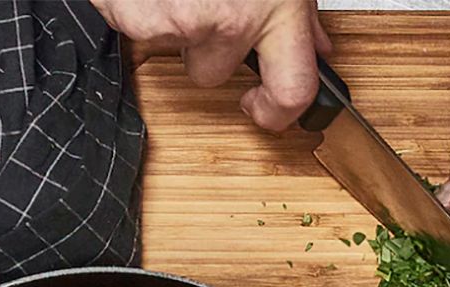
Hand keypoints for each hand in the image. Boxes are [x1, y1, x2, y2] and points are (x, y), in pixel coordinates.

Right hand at [91, 0, 330, 129]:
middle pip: (211, 72)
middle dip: (202, 43)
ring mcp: (185, 20)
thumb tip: (317, 47)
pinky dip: (132, 4)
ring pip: (172, 48)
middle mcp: (233, 19)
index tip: (261, 108)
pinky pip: (133, 27)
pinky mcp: (139, 16)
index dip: (277, 113)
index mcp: (277, 8)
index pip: (293, 89)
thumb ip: (295, 11)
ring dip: (168, 18)